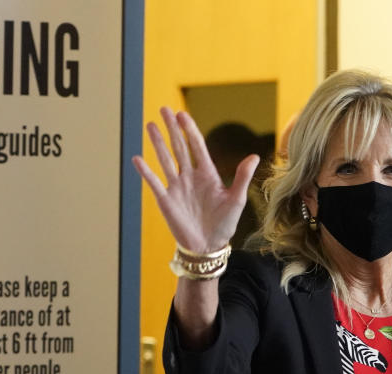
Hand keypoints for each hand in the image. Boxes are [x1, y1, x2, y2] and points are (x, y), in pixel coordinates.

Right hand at [132, 107, 259, 252]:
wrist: (208, 246)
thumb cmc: (224, 224)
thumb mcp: (236, 200)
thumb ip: (242, 177)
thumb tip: (254, 156)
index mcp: (207, 174)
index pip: (197, 147)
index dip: (190, 130)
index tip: (182, 114)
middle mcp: (190, 177)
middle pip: (179, 147)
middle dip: (172, 128)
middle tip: (164, 109)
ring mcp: (176, 187)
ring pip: (165, 160)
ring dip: (157, 143)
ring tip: (150, 125)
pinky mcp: (166, 200)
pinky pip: (153, 183)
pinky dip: (145, 172)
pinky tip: (137, 159)